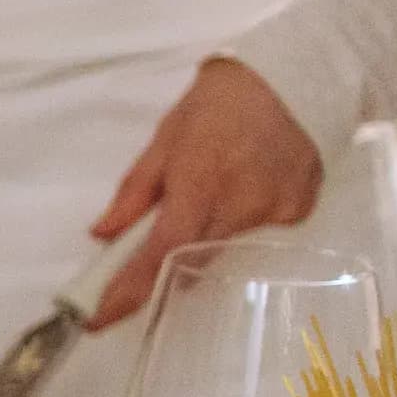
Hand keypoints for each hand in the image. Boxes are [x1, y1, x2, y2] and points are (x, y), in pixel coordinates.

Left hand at [84, 57, 323, 329]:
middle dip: (165, 260)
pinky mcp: (301, 211)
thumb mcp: (165, 140)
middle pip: (191, 256)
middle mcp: (241, 205)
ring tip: (216, 184)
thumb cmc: (219, 104)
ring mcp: (276, 212)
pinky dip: (241, 219)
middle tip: (151, 243)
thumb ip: (134, 193)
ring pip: (224, 245)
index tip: (96, 320)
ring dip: (206, 230)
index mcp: (200, 184)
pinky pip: (258, 232)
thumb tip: (103, 235)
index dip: (128, 290)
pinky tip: (247, 184)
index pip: (160, 253)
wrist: (296, 76)